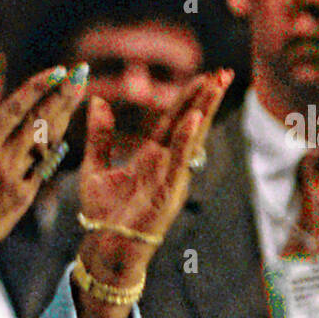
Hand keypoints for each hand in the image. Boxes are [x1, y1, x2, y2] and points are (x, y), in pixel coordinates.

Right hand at [0, 64, 86, 309]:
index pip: (14, 109)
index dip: (37, 88)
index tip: (56, 71)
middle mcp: (1, 162)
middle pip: (39, 121)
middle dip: (63, 95)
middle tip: (81, 73)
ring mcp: (15, 181)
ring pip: (46, 143)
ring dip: (64, 117)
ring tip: (79, 95)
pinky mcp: (23, 200)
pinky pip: (45, 170)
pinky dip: (55, 151)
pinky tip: (65, 135)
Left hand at [73, 69, 231, 317]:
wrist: (104, 245)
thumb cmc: (103, 213)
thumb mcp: (95, 167)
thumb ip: (100, 136)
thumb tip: (97, 101)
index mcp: (151, 157)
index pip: (173, 120)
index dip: (188, 98)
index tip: (205, 76)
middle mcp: (165, 164)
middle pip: (189, 123)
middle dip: (205, 97)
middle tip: (222, 72)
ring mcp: (170, 177)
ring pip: (191, 138)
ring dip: (204, 110)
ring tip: (216, 85)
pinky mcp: (168, 192)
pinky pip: (179, 161)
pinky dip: (187, 140)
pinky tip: (194, 119)